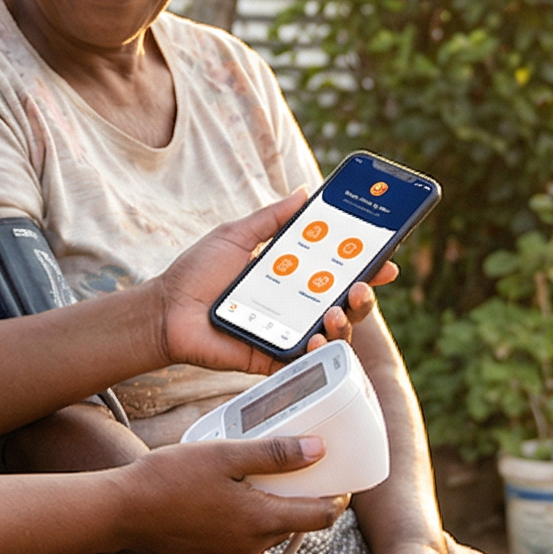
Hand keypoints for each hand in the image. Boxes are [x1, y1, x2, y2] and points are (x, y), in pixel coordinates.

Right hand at [106, 435, 348, 553]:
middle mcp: (251, 545)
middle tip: (294, 467)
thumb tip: (318, 450)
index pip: (322, 517)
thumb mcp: (226, 455)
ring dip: (270, 508)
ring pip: (267, 530)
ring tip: (253, 477)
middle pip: (294, 522)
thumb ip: (275, 454)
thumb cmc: (169, 479)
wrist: (122, 511)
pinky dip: (244, 519)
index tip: (340, 480)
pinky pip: (242, 539)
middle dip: (300, 498)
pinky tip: (224, 496)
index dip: (337, 498)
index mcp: (261, 520)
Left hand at [152, 192, 397, 375]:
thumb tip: (305, 191)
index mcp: (292, 278)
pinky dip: (316, 352)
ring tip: (336, 312)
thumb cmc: (196, 274)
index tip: (387, 261)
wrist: (165, 310)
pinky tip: (314, 340)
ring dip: (345, 323)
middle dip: (365, 297)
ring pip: (334, 336)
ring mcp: (288, 335)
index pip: (339, 274)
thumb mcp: (236, 236)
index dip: (368, 268)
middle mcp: (296, 307)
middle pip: (347, 306)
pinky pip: (305, 363)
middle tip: (361, 286)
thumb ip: (271, 219)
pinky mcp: (273, 360)